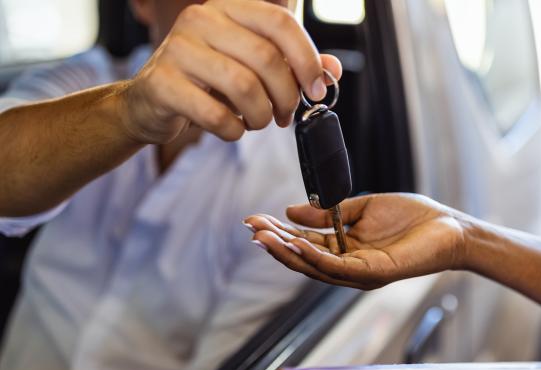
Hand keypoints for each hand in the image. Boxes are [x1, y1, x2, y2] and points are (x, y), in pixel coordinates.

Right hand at [120, 0, 341, 143]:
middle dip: (286, 96)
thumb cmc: (210, 82)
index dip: (307, 59)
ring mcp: (177, 49)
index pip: (280, 23)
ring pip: (244, 87)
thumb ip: (293, 65)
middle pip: (266, 58)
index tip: (317, 91)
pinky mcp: (162, 83)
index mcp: (228, 7)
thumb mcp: (252, 67)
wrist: (151, 101)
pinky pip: (216, 114)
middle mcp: (201, 19)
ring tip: (259, 122)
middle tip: (286, 115)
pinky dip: (234, 130)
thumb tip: (332, 71)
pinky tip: (232, 129)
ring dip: (261, 116)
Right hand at [244, 193, 470, 289]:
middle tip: (250, 227)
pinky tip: (296, 244)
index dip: (279, 232)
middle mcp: (348, 266)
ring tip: (262, 236)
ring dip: (287, 252)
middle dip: (275, 243)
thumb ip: (329, 212)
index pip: (305, 242)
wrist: (449, 226)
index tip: (254, 219)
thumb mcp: (363, 207)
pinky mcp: (374, 274)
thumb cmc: (412, 218)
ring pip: (315, 266)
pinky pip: (338, 267)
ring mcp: (360, 273)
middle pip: (304, 258)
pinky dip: (314, 257)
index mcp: (345, 249)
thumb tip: (291, 211)